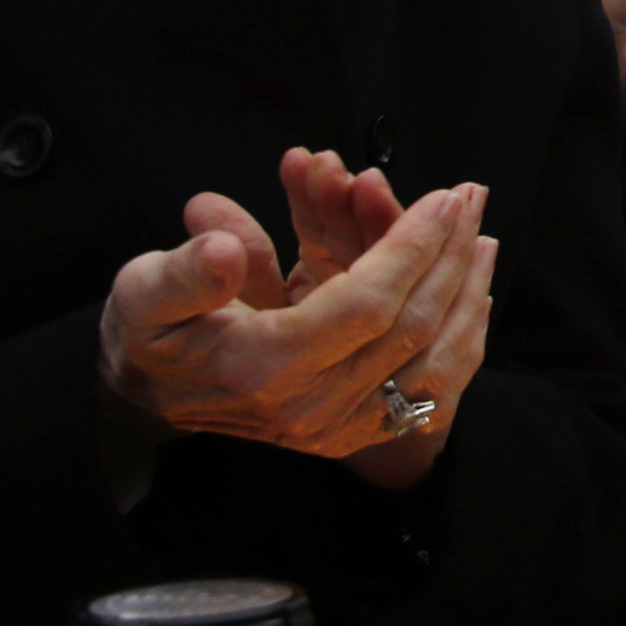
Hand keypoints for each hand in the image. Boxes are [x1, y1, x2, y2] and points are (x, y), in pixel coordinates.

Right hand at [100, 158, 499, 492]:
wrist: (151, 394)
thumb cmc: (154, 331)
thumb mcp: (145, 292)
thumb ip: (183, 272)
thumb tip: (222, 246)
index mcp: (264, 368)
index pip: (365, 304)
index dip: (408, 248)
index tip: (438, 197)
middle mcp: (310, 406)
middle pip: (410, 326)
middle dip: (447, 254)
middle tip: (469, 195)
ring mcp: (338, 426)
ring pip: (433, 359)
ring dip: (467, 292)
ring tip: (481, 235)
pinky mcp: (354, 430)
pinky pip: (430, 390)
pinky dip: (462, 340)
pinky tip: (476, 293)